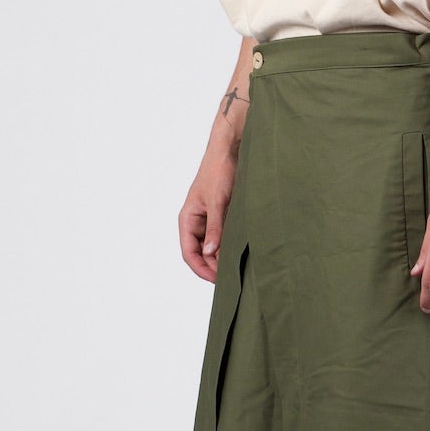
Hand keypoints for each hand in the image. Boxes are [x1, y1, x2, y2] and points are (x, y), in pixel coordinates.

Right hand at [179, 148, 237, 282]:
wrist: (231, 150)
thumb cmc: (219, 171)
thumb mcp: (217, 202)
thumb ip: (215, 228)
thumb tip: (210, 252)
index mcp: (188, 219)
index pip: (189, 253)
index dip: (201, 269)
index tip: (217, 280)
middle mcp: (196, 222)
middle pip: (202, 253)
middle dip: (214, 266)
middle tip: (232, 277)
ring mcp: (210, 219)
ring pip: (213, 246)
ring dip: (223, 257)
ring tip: (238, 267)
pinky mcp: (223, 215)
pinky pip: (224, 236)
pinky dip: (230, 245)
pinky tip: (242, 252)